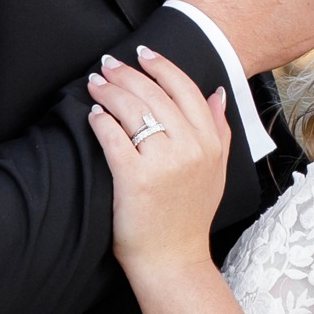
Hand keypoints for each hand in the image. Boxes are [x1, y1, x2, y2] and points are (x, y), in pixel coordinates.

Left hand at [85, 46, 233, 279]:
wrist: (172, 259)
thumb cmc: (189, 216)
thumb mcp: (216, 171)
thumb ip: (220, 130)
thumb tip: (217, 93)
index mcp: (210, 142)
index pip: (185, 89)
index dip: (161, 66)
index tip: (143, 54)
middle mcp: (191, 148)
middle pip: (154, 94)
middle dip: (127, 74)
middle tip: (107, 65)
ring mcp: (164, 163)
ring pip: (133, 110)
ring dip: (110, 91)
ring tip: (95, 84)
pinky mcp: (135, 178)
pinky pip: (114, 137)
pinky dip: (100, 121)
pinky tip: (93, 115)